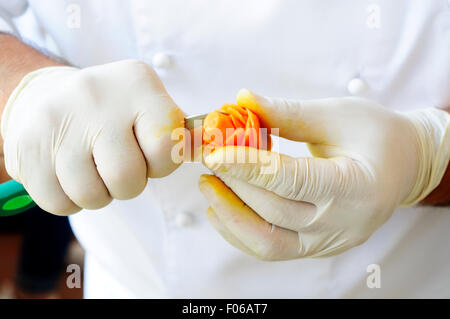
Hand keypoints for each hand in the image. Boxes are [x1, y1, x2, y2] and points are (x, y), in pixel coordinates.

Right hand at [2, 60, 184, 214]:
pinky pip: (61, 204)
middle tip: (118, 165)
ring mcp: (57, 121)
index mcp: (138, 84)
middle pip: (128, 179)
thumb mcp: (148, 108)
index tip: (149, 155)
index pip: (168, 145)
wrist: (47, 99)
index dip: (162, 164)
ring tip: (92, 167)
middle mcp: (97, 96)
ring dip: (99, 193)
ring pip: (93, 196)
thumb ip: (179, 133)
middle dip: (129, 184)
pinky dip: (70, 199)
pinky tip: (68, 172)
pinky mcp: (27, 148)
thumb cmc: (112, 114)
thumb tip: (214, 146)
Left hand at [199, 89, 448, 258]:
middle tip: (206, 158)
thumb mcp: (337, 115)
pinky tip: (220, 209)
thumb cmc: (376, 135)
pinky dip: (241, 232)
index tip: (213, 151)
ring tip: (208, 184)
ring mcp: (330, 242)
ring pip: (268, 242)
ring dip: (231, 215)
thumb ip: (288, 113)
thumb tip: (241, 100)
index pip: (292, 180)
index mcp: (357, 186)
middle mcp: (344, 223)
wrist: (402, 165)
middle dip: (233, 184)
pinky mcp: (316, 247)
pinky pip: (272, 248)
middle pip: (274, 212)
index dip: (248, 166)